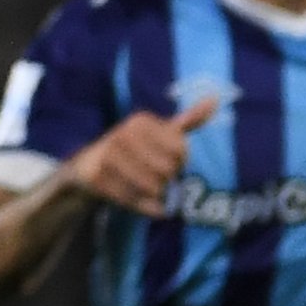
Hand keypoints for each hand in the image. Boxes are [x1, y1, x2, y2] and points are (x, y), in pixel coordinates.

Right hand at [65, 93, 218, 217]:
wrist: (89, 166)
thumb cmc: (136, 149)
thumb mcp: (161, 132)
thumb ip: (189, 120)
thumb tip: (216, 99)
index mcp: (142, 121)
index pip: (181, 151)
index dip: (181, 163)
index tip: (169, 160)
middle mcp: (123, 134)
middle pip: (168, 171)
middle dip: (168, 180)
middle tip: (156, 176)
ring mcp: (108, 155)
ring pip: (152, 188)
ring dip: (156, 195)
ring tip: (148, 187)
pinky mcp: (98, 176)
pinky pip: (134, 200)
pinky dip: (144, 206)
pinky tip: (142, 200)